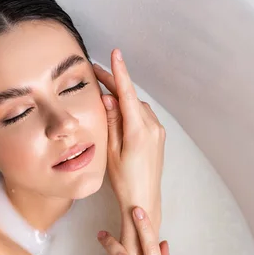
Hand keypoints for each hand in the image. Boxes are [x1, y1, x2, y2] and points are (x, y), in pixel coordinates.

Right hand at [93, 50, 164, 225]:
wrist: (144, 200)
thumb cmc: (125, 181)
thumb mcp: (112, 151)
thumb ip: (111, 123)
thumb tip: (108, 99)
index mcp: (138, 130)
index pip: (128, 93)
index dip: (120, 72)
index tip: (115, 54)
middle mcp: (152, 127)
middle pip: (131, 97)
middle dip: (114, 84)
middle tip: (95, 72)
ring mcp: (157, 131)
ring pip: (137, 106)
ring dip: (121, 97)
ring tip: (102, 93)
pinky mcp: (158, 137)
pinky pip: (143, 116)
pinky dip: (130, 109)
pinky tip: (118, 112)